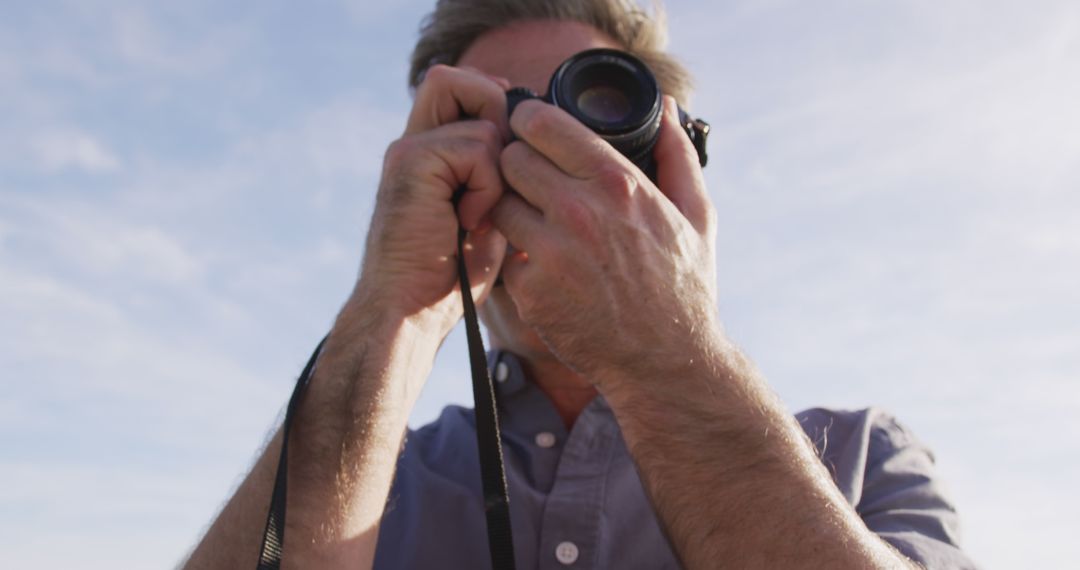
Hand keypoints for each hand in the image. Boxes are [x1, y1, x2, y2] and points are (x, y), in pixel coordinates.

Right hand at [354, 65, 510, 337]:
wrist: (409, 312)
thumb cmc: (449, 277)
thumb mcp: (487, 216)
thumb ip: (498, 175)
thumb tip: (535, 146)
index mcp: (429, 152)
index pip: (462, 90)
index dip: (496, 108)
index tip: (511, 160)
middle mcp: (414, 142)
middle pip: (458, 81)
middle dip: (497, 119)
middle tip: (500, 179)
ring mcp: (409, 149)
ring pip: (483, 120)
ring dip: (499, 169)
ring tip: (480, 214)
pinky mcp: (410, 162)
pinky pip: (478, 149)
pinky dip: (488, 188)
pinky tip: (469, 224)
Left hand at [490, 96, 719, 389]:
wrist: (665, 364)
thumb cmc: (683, 288)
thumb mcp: (697, 217)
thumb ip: (677, 156)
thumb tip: (669, 109)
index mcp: (617, 183)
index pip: (541, 123)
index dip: (527, 121)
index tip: (528, 129)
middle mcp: (579, 211)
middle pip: (509, 158)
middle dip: (515, 165)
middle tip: (528, 181)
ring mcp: (551, 252)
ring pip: (497, 204)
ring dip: (510, 210)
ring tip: (533, 224)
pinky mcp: (530, 290)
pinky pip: (502, 254)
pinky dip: (516, 258)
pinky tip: (540, 266)